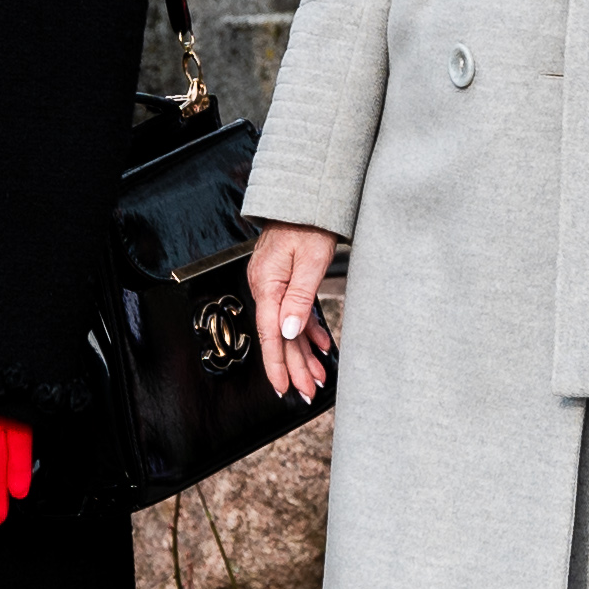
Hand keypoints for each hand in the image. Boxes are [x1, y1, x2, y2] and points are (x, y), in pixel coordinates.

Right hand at [250, 222, 341, 402]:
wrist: (306, 196)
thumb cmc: (309, 223)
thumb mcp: (310, 262)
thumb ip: (299, 299)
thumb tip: (287, 333)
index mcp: (267, 285)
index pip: (270, 335)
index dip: (277, 365)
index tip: (283, 388)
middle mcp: (267, 288)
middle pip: (279, 337)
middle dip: (295, 367)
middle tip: (308, 391)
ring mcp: (275, 285)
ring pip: (288, 328)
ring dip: (303, 353)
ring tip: (317, 376)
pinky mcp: (285, 280)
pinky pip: (294, 312)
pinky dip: (308, 330)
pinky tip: (321, 346)